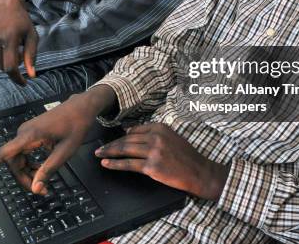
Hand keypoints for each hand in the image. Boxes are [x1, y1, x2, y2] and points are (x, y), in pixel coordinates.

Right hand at [0, 0, 37, 84]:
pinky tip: (0, 47)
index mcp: (9, 38)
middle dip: (13, 66)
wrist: (4, 5)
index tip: (24, 83)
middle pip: (2, 68)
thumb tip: (32, 75)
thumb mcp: (32, 36)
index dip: (17, 78)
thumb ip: (31, 56)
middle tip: (19, 54)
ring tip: (10, 49)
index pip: (10, 67)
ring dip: (3, 63)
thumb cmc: (22, 21)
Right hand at [0, 86, 117, 193]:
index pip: (3, 154)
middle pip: (13, 162)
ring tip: (45, 183)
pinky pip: (23, 153)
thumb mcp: (65, 151)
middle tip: (43, 191)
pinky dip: (31, 164)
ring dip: (28, 172)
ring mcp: (26, 132)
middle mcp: (23, 133)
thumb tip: (34, 188)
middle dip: (24, 178)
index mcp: (30, 136)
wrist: (82, 107)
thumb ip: (49, 170)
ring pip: (18, 159)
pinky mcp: (30, 133)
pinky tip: (42, 169)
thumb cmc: (76, 126)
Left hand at [95, 123, 228, 200]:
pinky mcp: (152, 166)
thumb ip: (152, 133)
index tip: (112, 140)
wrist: (199, 171)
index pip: (134, 130)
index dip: (120, 136)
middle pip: (127, 139)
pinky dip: (115, 164)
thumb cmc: (186, 156)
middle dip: (111, 144)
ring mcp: (153, 151)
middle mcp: (155, 137)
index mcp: (160, 127)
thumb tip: (130, 132)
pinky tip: (106, 163)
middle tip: (100, 148)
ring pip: (125, 150)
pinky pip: (129, 164)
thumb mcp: (171, 137)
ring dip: (109, 152)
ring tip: (99, 154)